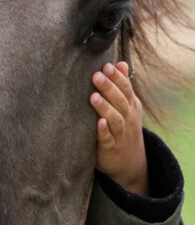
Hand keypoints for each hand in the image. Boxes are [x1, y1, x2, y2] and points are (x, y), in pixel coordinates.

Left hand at [90, 61, 147, 194]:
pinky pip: (108, 139)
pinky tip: (98, 123)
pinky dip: (104, 131)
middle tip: (96, 76)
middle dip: (109, 88)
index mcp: (131, 106)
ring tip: (93, 97)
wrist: (130, 162)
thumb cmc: (123, 127)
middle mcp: (128, 118)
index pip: (126, 89)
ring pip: (115, 119)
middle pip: (120, 101)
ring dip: (105, 108)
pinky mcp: (111, 148)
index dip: (117, 78)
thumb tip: (120, 63)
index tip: (107, 66)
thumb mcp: (127, 106)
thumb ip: (123, 86)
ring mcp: (120, 134)